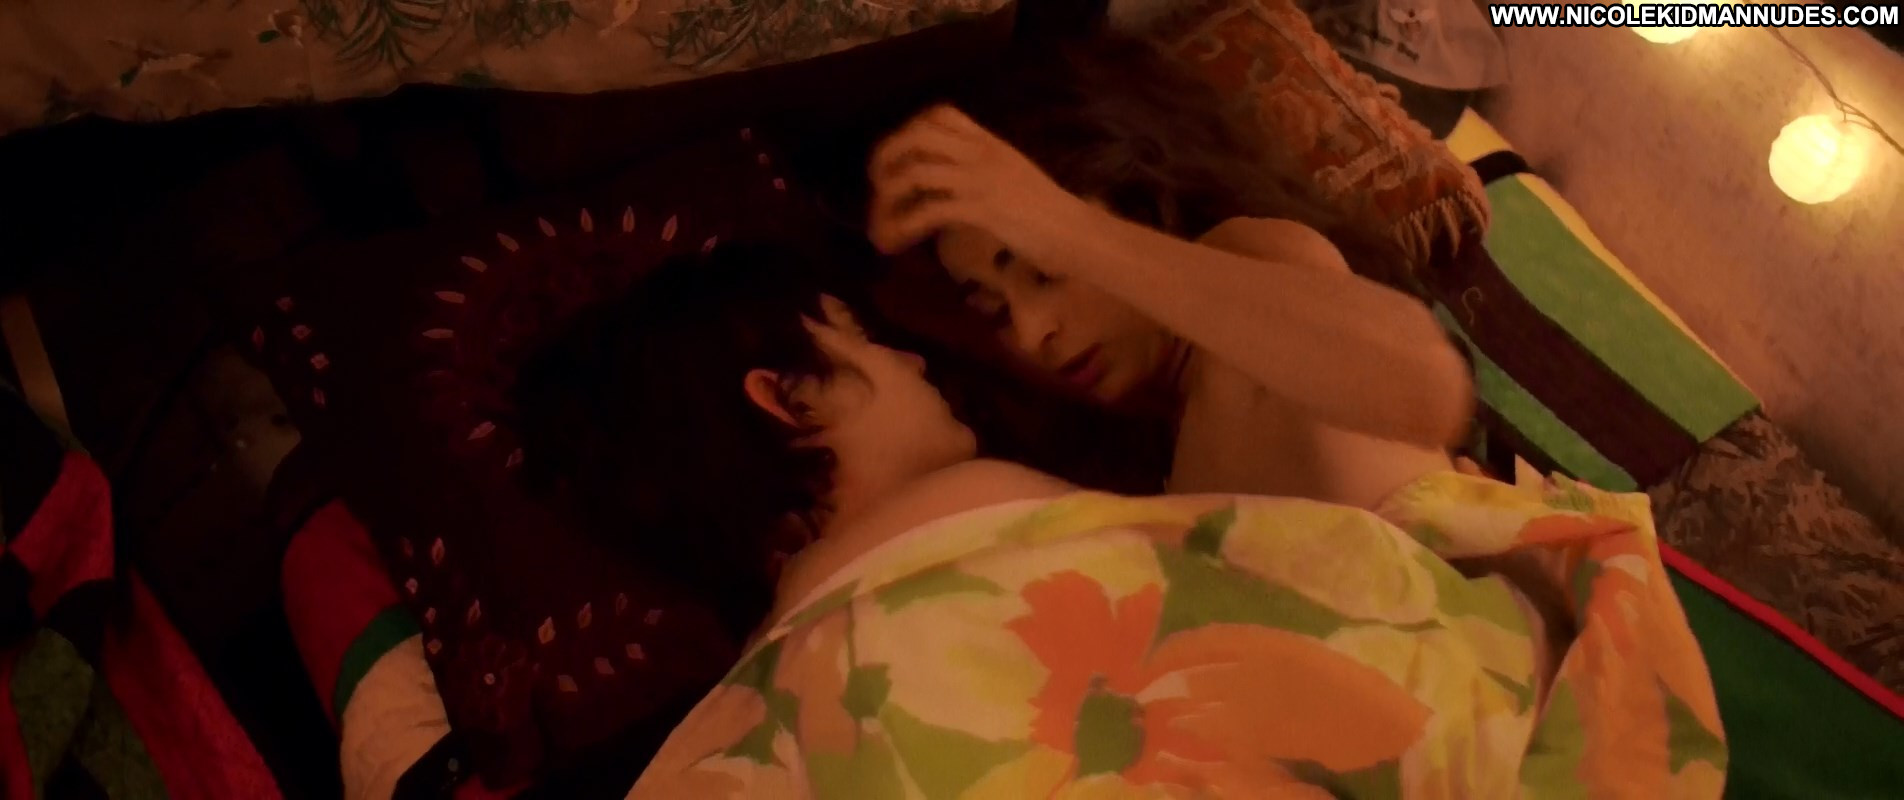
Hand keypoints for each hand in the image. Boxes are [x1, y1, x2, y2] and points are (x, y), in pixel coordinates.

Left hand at [866, 104, 1091, 255]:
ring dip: (887, 199)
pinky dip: (902, 226)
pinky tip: (895, 243)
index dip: (906, 131)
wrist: (1078, 234)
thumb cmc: (1050, 214)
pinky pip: (927, 210)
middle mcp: (982, 153)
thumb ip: (981, 171)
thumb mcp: (1012, 177)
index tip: (894, 159)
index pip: (938, 114)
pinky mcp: (980, 208)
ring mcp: (980, 178)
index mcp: (989, 142)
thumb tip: (945, 185)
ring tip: (880, 224)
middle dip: (885, 158)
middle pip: (916, 135)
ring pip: (914, 171)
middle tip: (876, 187)